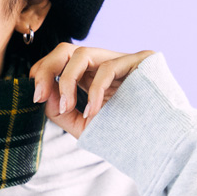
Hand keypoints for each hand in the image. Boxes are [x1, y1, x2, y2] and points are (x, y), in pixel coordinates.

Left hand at [30, 43, 154, 138]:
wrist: (161, 146)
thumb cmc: (124, 137)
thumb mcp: (83, 126)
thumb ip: (60, 111)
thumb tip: (41, 95)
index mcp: (91, 77)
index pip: (60, 62)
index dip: (43, 73)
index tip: (35, 97)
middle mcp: (104, 64)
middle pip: (66, 49)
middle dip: (47, 69)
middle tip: (40, 95)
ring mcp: (123, 60)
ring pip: (82, 53)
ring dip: (66, 81)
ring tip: (68, 108)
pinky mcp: (141, 60)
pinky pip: (108, 68)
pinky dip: (94, 91)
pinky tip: (93, 111)